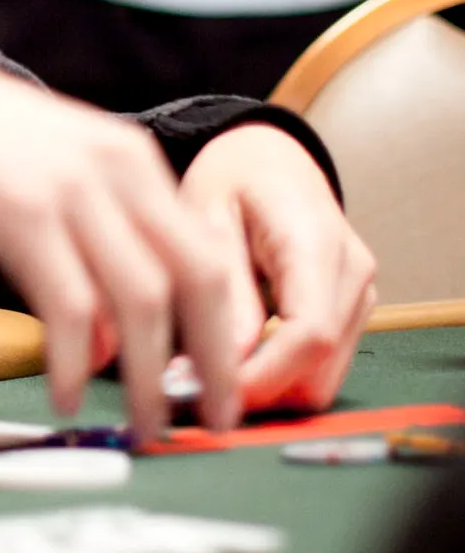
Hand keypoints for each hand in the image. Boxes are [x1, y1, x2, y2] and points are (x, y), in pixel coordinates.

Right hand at [0, 27, 239, 439]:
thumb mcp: (53, 175)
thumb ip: (96, 244)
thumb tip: (115, 340)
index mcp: (132, 159)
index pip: (207, 253)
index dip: (226, 328)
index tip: (223, 383)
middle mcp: (117, 172)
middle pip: (196, 280)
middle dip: (212, 361)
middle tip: (212, 421)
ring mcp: (71, 191)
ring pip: (143, 302)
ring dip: (149, 376)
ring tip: (143, 424)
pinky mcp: (22, 215)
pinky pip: (71, 308)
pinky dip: (77, 363)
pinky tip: (67, 394)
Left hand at [178, 125, 375, 410]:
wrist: (268, 159)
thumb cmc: (230, 180)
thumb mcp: (207, 216)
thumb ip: (223, 288)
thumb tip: (226, 366)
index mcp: (315, 239)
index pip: (310, 334)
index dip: (262, 377)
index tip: (207, 393)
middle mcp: (352, 271)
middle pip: (321, 370)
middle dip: (260, 391)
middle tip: (191, 389)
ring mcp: (360, 293)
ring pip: (323, 380)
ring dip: (269, 389)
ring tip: (206, 370)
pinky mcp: (353, 310)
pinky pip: (322, 367)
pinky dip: (280, 376)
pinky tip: (235, 357)